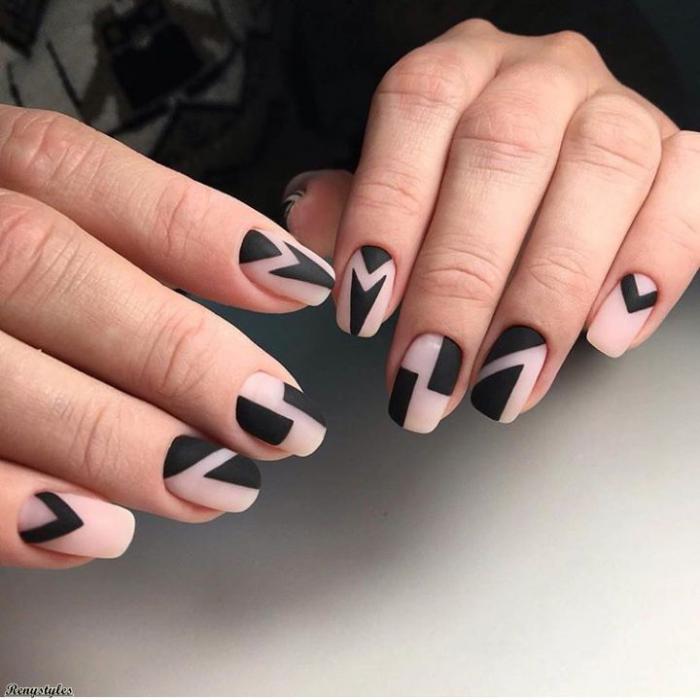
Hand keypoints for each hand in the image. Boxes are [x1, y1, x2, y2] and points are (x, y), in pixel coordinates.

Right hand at [0, 106, 333, 567]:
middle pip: (41, 266)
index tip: (297, 283)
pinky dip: (6, 507)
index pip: (74, 173)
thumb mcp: (34, 232)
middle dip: (176, 352)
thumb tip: (272, 276)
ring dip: (114, 438)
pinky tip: (95, 533)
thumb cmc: (1, 290)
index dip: (194, 228)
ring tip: (217, 485)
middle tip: (278, 420)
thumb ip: (128, 250)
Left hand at [283, 19, 699, 430]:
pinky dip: (653, 265)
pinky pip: (687, 193)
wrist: (554, 158)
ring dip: (547, 294)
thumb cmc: (461, 182)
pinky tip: (607, 333)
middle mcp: (536, 76)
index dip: (386, 213)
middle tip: (432, 376)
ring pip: (597, 178)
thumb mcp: (397, 186)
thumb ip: (352, 205)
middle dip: (461, 284)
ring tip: (507, 382)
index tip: (365, 310)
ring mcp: (614, 109)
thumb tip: (303, 226)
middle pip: (502, 157)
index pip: (414, 112)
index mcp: (455, 71)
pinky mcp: (677, 156)